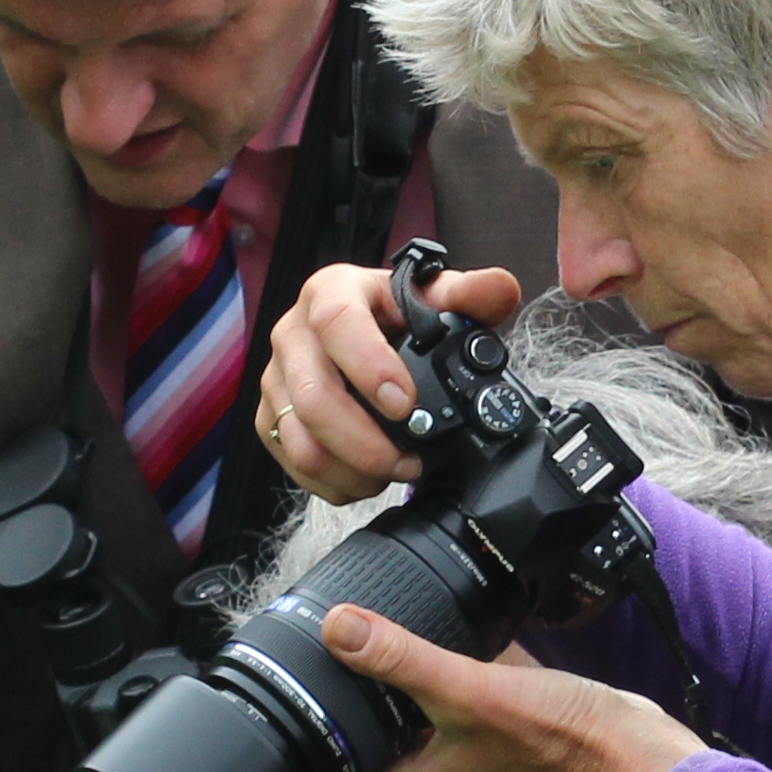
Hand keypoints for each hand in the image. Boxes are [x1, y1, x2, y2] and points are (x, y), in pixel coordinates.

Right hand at [254, 259, 527, 500]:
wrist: (365, 332)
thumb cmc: (397, 315)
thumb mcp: (433, 298)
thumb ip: (470, 294)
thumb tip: (500, 288)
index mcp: (331, 294)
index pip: (337, 324)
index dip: (369, 367)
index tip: (404, 404)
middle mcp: (293, 334)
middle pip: (315, 399)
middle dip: (367, 444)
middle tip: (410, 461)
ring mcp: (277, 379)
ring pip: (301, 441)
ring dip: (353, 469)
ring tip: (393, 471)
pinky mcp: (271, 416)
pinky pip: (293, 462)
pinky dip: (335, 483)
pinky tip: (367, 478)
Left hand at [316, 603, 700, 771]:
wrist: (628, 746)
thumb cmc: (558, 737)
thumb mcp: (467, 689)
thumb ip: (402, 659)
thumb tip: (340, 629)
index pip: (340, 766)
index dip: (316, 727)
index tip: (299, 684)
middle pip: (374, 738)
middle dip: (354, 698)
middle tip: (329, 652)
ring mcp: (467, 760)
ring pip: (413, 721)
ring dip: (396, 686)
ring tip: (375, 641)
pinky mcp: (496, 738)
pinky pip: (451, 708)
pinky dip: (440, 678)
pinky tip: (441, 642)